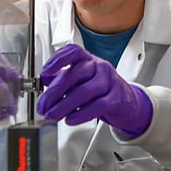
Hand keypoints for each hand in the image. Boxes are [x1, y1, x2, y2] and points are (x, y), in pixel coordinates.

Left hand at [36, 43, 153, 137]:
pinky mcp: (116, 99)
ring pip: (84, 92)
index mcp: (87, 59)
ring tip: (53, 115)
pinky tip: (70, 119)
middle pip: (75, 74)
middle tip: (44, 105)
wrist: (127, 102)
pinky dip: (80, 114)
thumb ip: (62, 79)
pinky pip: (96, 106)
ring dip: (64, 106)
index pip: (73, 52)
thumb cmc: (100, 90)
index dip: (57, 59)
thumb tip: (43, 82)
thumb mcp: (80, 81)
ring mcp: (109, 82)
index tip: (45, 72)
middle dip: (55, 92)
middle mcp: (99, 67)